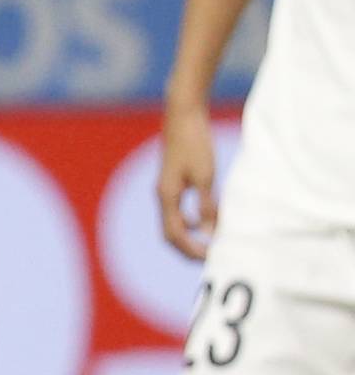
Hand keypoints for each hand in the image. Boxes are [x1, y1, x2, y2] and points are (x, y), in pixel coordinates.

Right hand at [159, 98, 217, 258]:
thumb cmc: (195, 143)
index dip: (192, 249)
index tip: (212, 257)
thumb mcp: (206, 175)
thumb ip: (207, 205)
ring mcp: (166, 190)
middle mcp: (163, 196)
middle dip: (188, 249)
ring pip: (174, 224)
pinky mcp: (173, 183)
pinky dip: (191, 222)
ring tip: (210, 243)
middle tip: (210, 258)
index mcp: (167, 196)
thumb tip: (211, 232)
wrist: (183, 116)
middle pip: (170, 234)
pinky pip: (178, 212)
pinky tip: (206, 221)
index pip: (175, 235)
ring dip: (189, 237)